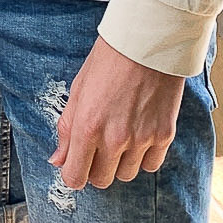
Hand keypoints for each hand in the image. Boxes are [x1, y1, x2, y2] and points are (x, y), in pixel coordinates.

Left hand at [50, 39, 184, 190]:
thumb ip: (67, 129)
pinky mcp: (164, 135)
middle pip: (101, 179)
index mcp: (87, 127)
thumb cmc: (108, 60)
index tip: (76, 165)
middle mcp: (114, 139)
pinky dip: (143, 157)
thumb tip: (58, 160)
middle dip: (95, 168)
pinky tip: (139, 137)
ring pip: (126, 175)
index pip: (75, 178)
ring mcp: (141, 139)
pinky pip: (151, 165)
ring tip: (120, 137)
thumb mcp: (78, 90)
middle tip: (97, 147)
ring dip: (120, 163)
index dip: (73, 173)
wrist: (147, 42)